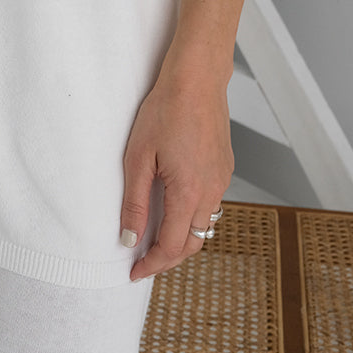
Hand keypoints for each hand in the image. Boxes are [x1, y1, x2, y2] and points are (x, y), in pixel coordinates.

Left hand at [121, 47, 233, 281]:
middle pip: (193, 243)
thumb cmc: (165, 111)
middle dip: (167, 258)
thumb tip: (129, 238)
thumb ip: (135, 203)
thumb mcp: (138, 158)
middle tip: (142, 261)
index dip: (151, 264)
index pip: (172, 246)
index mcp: (190, 193)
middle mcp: (212, 191)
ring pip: (204, 226)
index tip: (134, 272)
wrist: (196, 80)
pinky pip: (210, 204)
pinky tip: (174, 208)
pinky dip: (192, 217)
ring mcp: (221, 179)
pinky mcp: (224, 167)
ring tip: (155, 238)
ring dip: (182, 239)